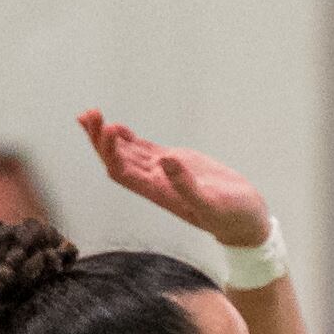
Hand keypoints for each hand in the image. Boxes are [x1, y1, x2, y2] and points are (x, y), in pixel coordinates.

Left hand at [78, 110, 270, 247]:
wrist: (245, 218)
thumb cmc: (231, 215)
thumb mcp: (212, 203)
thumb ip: (187, 185)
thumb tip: (166, 160)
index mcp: (158, 193)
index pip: (123, 171)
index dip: (110, 151)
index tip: (109, 129)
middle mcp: (154, 183)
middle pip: (116, 160)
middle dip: (100, 138)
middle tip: (89, 114)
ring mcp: (162, 172)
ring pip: (126, 152)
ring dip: (106, 135)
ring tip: (90, 114)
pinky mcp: (174, 162)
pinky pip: (143, 150)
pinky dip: (127, 138)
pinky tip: (116, 127)